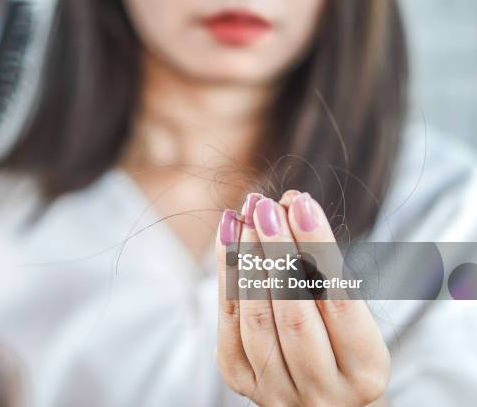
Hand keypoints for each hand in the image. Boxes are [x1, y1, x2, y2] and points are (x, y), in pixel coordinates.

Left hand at [215, 191, 389, 405]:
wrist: (316, 388)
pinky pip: (229, 324)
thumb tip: (292, 206)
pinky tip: (229, 237)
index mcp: (365, 374)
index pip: (340, 303)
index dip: (318, 249)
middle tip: (266, 207)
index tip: (302, 205)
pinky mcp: (241, 380)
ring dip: (248, 260)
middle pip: (294, 315)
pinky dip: (227, 276)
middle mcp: (323, 393)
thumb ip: (325, 269)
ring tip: (246, 216)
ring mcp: (277, 392)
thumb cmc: (340, 340)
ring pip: (256, 320)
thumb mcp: (351, 313)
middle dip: (277, 252)